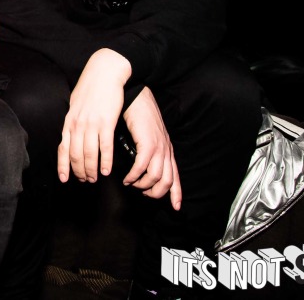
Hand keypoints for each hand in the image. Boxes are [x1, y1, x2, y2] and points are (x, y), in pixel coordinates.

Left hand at [58, 48, 129, 182]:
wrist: (104, 73)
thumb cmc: (90, 88)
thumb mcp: (75, 105)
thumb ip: (73, 121)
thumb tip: (70, 134)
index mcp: (69, 121)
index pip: (62, 148)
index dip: (63, 166)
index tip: (64, 178)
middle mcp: (77, 125)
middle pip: (76, 155)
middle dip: (79, 171)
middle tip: (85, 181)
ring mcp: (91, 124)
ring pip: (89, 154)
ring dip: (91, 170)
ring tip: (95, 178)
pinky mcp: (106, 122)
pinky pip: (105, 147)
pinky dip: (105, 161)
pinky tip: (106, 170)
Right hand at [121, 87, 181, 209]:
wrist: (136, 96)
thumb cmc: (138, 114)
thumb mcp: (147, 136)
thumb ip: (147, 150)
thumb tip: (141, 165)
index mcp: (166, 149)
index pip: (176, 175)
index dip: (176, 193)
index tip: (176, 207)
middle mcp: (166, 150)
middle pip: (167, 181)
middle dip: (155, 193)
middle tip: (141, 193)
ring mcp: (158, 146)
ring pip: (156, 177)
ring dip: (142, 185)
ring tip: (130, 183)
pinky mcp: (148, 143)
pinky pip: (142, 167)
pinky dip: (134, 176)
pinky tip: (127, 176)